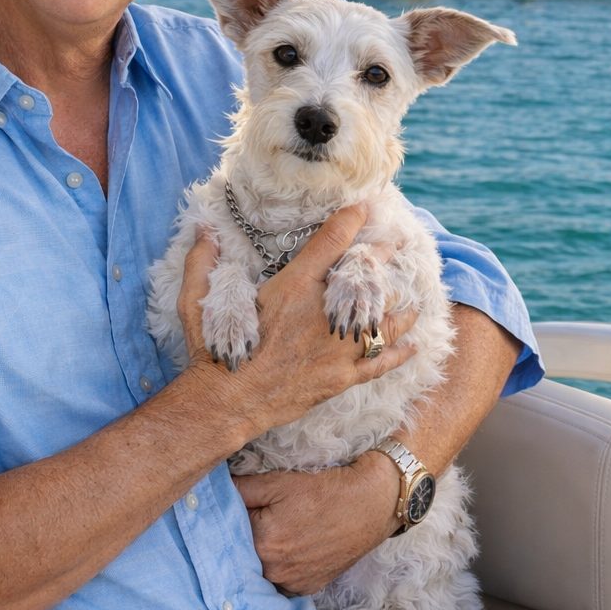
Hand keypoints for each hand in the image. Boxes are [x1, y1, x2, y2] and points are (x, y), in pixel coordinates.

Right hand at [177, 205, 418, 436]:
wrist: (226, 402)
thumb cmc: (213, 350)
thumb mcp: (198, 300)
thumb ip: (202, 262)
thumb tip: (202, 229)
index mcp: (294, 288)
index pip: (331, 243)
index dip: (351, 220)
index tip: (365, 207)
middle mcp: (322, 313)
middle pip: (365, 277)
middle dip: (383, 257)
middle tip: (396, 244)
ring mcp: (336, 347)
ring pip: (383, 320)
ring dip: (399, 307)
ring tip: (412, 298)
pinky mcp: (341, 377)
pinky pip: (380, 363)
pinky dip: (399, 353)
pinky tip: (412, 346)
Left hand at [233, 450, 401, 594]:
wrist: (371, 504)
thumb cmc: (326, 490)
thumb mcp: (279, 481)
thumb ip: (241, 489)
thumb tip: (215, 491)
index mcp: (262, 541)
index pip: (230, 529)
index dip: (235, 515)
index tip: (245, 506)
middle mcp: (273, 569)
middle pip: (244, 552)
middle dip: (247, 535)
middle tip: (265, 517)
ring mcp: (290, 582)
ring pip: (261, 568)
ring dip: (262, 553)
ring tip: (282, 530)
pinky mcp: (306, 587)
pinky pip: (281, 579)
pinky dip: (281, 566)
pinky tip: (294, 546)